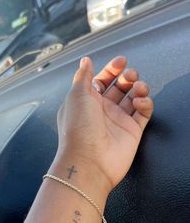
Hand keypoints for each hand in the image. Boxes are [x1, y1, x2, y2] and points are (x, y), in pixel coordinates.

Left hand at [56, 56, 152, 191]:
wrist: (89, 161)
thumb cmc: (78, 129)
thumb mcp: (76, 96)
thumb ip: (82, 76)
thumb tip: (85, 62)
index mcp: (87, 101)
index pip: (101, 81)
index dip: (111, 69)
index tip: (121, 61)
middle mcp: (102, 111)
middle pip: (119, 88)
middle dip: (127, 77)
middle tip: (131, 75)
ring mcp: (118, 121)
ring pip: (133, 98)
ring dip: (138, 88)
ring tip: (138, 87)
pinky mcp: (132, 131)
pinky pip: (143, 112)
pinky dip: (145, 103)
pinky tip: (140, 102)